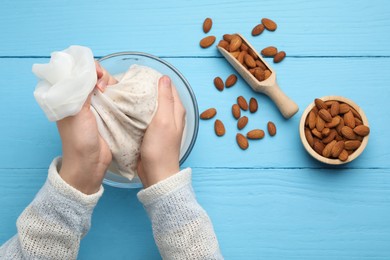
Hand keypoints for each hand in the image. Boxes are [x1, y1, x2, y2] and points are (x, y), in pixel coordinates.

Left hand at [57, 61, 116, 193]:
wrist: (89, 162)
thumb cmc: (78, 138)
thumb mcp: (77, 110)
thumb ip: (82, 89)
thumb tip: (90, 69)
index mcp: (67, 96)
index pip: (77, 72)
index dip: (87, 69)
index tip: (96, 76)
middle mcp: (81, 99)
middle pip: (93, 77)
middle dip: (101, 76)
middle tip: (103, 87)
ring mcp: (95, 107)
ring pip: (105, 86)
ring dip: (111, 85)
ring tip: (111, 92)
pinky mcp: (107, 114)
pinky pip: (114, 98)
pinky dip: (118, 94)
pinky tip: (120, 95)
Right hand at [137, 76, 185, 187]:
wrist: (156, 173)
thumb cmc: (161, 147)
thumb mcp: (164, 120)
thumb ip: (165, 99)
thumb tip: (165, 78)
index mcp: (177, 110)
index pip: (168, 87)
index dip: (156, 79)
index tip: (141, 75)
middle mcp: (171, 116)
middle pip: (159, 96)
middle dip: (147, 88)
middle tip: (130, 83)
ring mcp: (160, 125)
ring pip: (151, 107)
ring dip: (141, 100)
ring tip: (126, 93)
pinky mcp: (151, 133)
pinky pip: (144, 117)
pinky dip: (137, 112)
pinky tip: (127, 109)